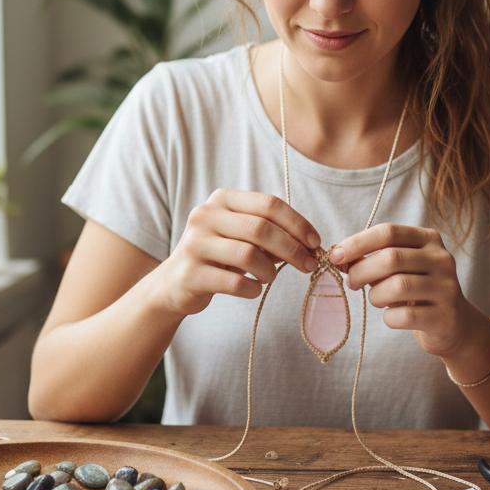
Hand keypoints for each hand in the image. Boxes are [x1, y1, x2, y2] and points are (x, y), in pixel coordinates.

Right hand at [152, 189, 319, 317]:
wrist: (174, 283)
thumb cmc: (218, 256)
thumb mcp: (240, 236)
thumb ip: (269, 234)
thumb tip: (309, 245)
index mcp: (222, 199)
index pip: (268, 204)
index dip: (297, 223)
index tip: (315, 242)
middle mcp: (205, 216)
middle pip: (260, 228)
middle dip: (292, 249)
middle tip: (308, 265)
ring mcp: (194, 244)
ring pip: (248, 255)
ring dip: (270, 271)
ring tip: (271, 278)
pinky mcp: (190, 274)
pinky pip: (234, 283)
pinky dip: (253, 289)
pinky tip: (254, 290)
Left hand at [329, 223, 474, 357]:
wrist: (453, 324)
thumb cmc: (416, 291)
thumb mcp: (400, 268)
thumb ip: (373, 258)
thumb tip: (339, 256)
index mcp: (429, 239)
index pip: (388, 232)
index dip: (358, 242)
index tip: (336, 256)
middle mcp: (442, 259)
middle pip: (391, 258)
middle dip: (361, 270)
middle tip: (351, 282)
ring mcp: (446, 288)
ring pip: (398, 286)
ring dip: (375, 295)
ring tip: (375, 299)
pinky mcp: (445, 317)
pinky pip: (405, 316)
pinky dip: (389, 317)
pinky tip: (392, 316)